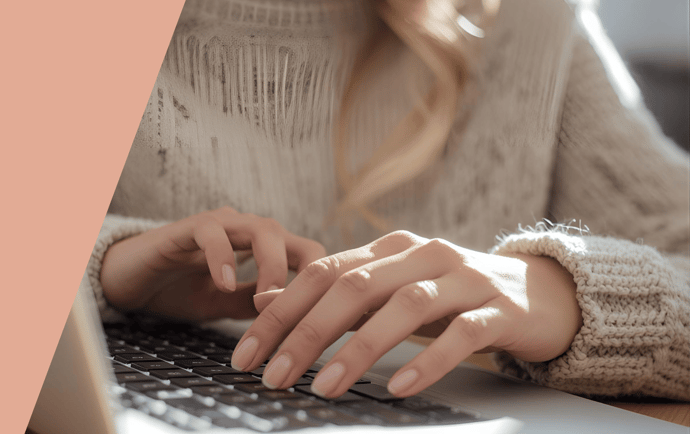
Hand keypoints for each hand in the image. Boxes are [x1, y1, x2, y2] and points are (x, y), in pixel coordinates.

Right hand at [100, 207, 325, 320]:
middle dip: (306, 278)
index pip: (310, 257)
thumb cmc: (180, 290)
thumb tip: (306, 329)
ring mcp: (220, 226)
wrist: (130, 282)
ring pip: (263, 230)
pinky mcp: (187, 227)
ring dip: (273, 267)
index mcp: (263, 250)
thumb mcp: (229, 307)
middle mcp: (247, 231)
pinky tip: (224, 283)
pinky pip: (213, 232)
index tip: (333, 321)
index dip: (325, 286)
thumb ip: (264, 309)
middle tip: (302, 314)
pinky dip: (223, 256)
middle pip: (296, 240)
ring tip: (265, 302)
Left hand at [232, 230, 581, 397]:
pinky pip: (461, 334)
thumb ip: (332, 294)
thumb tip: (266, 301)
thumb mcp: (389, 291)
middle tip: (275, 375)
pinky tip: (399, 387)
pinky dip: (428, 360)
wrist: (542, 293)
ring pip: (404, 307)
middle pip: (354, 287)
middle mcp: (423, 254)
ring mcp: (463, 279)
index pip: (321, 273)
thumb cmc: (452, 296)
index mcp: (389, 249)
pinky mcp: (499, 309)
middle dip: (306, 333)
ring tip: (325, 387)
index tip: (247, 354)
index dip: (279, 312)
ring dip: (358, 349)